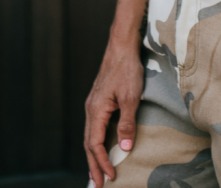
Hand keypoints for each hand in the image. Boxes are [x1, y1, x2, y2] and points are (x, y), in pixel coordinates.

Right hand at [84, 33, 144, 183]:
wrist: (122, 46)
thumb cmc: (127, 69)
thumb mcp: (131, 97)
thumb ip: (126, 124)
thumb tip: (124, 150)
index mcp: (96, 110)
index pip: (95, 144)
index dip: (102, 163)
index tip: (111, 178)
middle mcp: (91, 109)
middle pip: (89, 143)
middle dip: (94, 165)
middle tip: (99, 185)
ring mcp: (94, 104)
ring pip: (90, 135)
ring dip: (94, 155)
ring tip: (98, 171)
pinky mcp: (99, 100)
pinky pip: (95, 126)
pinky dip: (97, 142)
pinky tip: (103, 146)